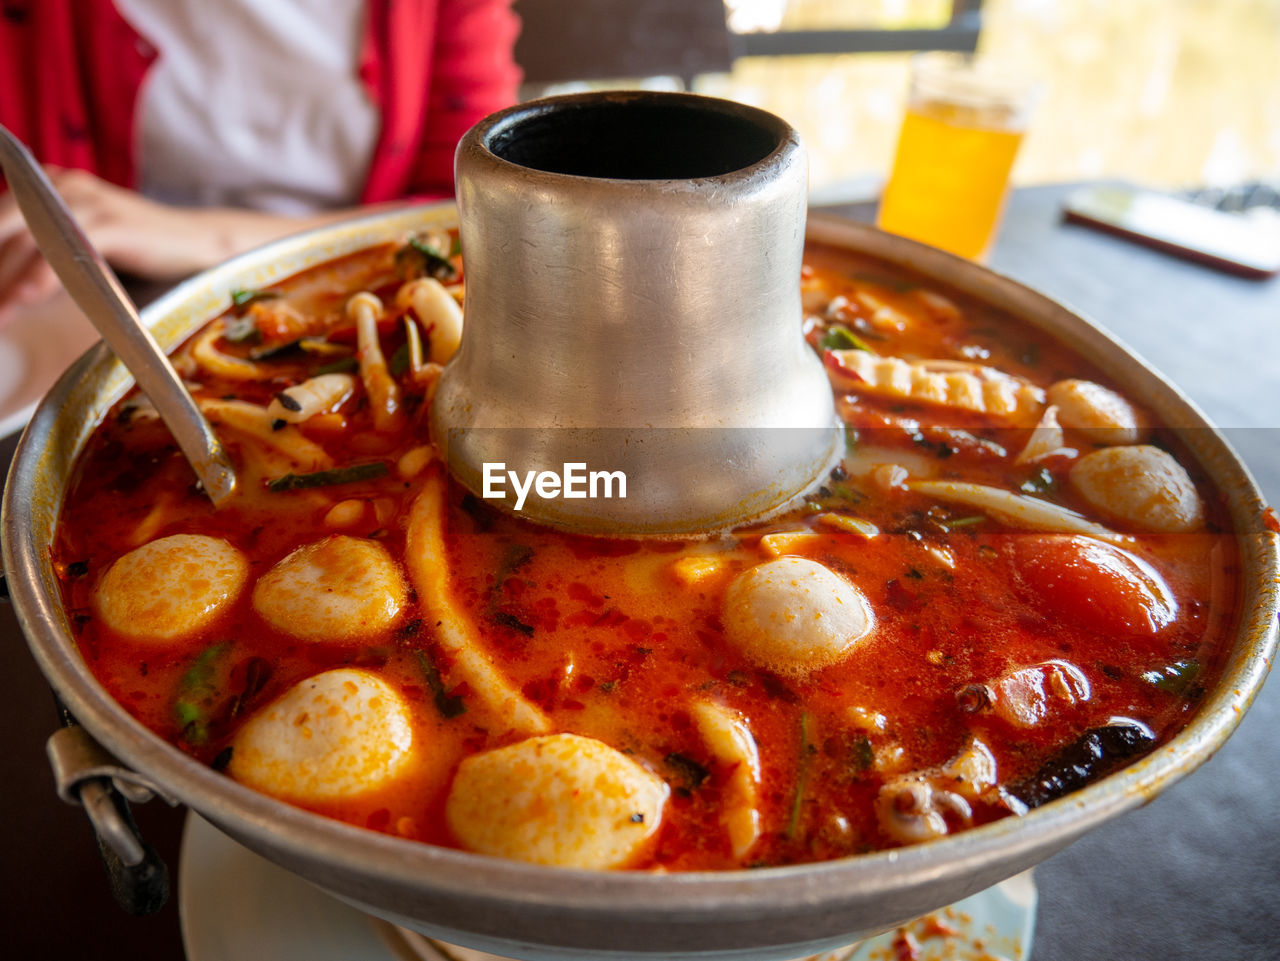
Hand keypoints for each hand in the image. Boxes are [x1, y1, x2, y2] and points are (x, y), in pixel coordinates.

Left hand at [0, 167, 329, 327]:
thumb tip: (10, 278)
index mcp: (53, 184)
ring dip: (5, 280)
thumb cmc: (145, 248)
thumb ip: (50, 244)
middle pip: (3, 224)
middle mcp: (63, 185)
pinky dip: (41, 277)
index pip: (1, 215)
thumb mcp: (87, 240)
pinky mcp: (111, 223)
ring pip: (26, 238)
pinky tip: (27, 299)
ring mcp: (86, 201)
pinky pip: (64, 249)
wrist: (202, 243)